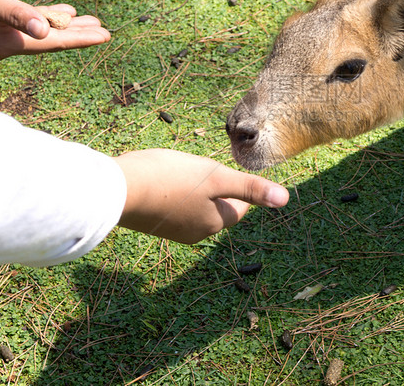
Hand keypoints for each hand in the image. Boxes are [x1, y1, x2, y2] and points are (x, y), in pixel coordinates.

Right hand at [0, 0, 110, 59]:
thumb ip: (18, 14)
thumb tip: (44, 31)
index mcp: (7, 43)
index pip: (52, 43)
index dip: (80, 39)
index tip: (105, 36)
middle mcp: (7, 45)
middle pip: (51, 41)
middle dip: (79, 35)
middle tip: (107, 32)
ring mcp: (2, 37)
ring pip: (43, 32)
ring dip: (67, 27)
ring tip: (93, 22)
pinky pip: (31, 24)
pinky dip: (48, 18)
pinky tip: (65, 13)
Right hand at [114, 149, 288, 243]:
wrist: (117, 189)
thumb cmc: (170, 179)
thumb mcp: (217, 177)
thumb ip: (250, 187)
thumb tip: (286, 199)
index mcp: (213, 224)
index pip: (238, 207)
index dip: (234, 185)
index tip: (220, 172)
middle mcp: (193, 233)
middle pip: (215, 207)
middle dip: (211, 186)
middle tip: (196, 169)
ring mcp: (170, 230)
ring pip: (192, 206)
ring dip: (190, 188)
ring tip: (177, 172)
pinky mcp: (151, 222)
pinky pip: (171, 206)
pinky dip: (170, 192)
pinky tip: (159, 179)